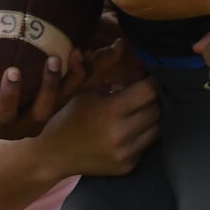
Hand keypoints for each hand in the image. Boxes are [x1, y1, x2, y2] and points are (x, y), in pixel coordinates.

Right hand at [0, 42, 86, 139]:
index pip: (2, 118)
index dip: (10, 98)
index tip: (14, 71)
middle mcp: (16, 128)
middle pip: (38, 117)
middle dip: (49, 90)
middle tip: (52, 60)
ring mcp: (34, 118)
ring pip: (58, 106)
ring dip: (69, 83)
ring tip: (73, 55)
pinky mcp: (49, 106)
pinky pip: (67, 94)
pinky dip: (76, 76)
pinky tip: (79, 51)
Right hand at [36, 55, 160, 176]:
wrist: (52, 155)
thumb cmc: (67, 116)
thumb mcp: (82, 88)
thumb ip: (103, 65)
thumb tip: (121, 43)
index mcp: (110, 110)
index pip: (150, 90)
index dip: (152, 81)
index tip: (146, 79)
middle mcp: (121, 133)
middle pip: (157, 109)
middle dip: (151, 100)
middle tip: (140, 95)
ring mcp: (125, 153)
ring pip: (156, 128)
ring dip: (149, 118)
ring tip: (134, 112)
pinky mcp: (127, 166)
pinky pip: (147, 146)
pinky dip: (142, 136)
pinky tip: (127, 131)